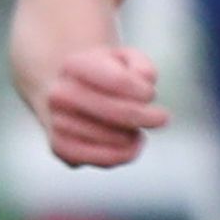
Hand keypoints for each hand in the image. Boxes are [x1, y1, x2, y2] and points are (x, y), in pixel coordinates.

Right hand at [39, 44, 166, 167]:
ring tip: (131, 125)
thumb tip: (144, 84)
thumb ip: (142, 67)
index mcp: (74, 65)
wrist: (70, 93)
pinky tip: (130, 143)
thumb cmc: (106, 75)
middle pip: (118, 113)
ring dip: (134, 134)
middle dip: (147, 117)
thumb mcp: (127, 58)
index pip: (121, 82)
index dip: (145, 92)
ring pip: (116, 138)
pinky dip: (125, 154)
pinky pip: (103, 160)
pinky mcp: (61, 149)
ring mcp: (57, 123)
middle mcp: (59, 94)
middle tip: (162, 117)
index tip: (150, 93)